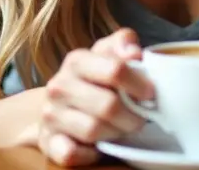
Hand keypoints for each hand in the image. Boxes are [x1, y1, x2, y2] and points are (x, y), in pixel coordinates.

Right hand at [37, 28, 153, 165]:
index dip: (139, 85)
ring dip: (114, 133)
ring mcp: (50, 115)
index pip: (115, 70)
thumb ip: (123, 44)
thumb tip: (133, 52)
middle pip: (108, 106)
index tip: (150, 94)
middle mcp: (59, 86)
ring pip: (93, 130)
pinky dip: (89, 154)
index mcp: (77, 60)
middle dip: (131, 116)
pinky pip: (71, 153)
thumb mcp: (107, 54)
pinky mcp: (48, 142)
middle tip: (139, 118)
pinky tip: (97, 147)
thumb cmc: (92, 79)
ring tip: (120, 129)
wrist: (57, 105)